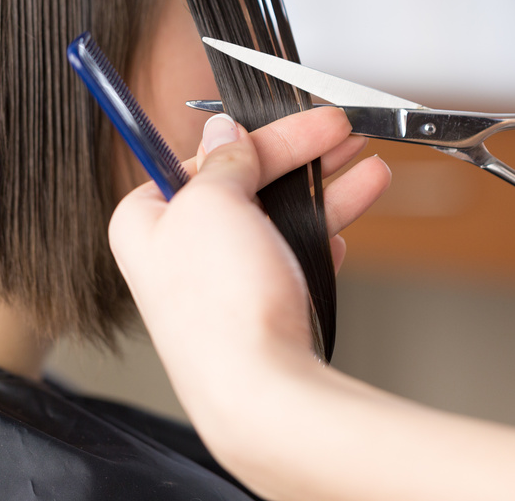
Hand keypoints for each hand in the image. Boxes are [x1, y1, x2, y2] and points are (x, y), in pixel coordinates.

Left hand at [109, 108, 390, 418]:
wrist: (263, 396)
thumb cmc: (222, 308)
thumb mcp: (214, 201)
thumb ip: (223, 159)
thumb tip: (223, 132)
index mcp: (145, 221)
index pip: (199, 157)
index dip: (254, 136)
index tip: (300, 117)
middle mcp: (177, 254)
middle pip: (244, 184)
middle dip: (300, 155)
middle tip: (342, 132)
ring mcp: (217, 285)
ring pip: (276, 219)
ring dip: (325, 190)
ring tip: (369, 171)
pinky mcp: (254, 311)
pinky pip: (290, 260)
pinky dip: (321, 237)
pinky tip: (348, 228)